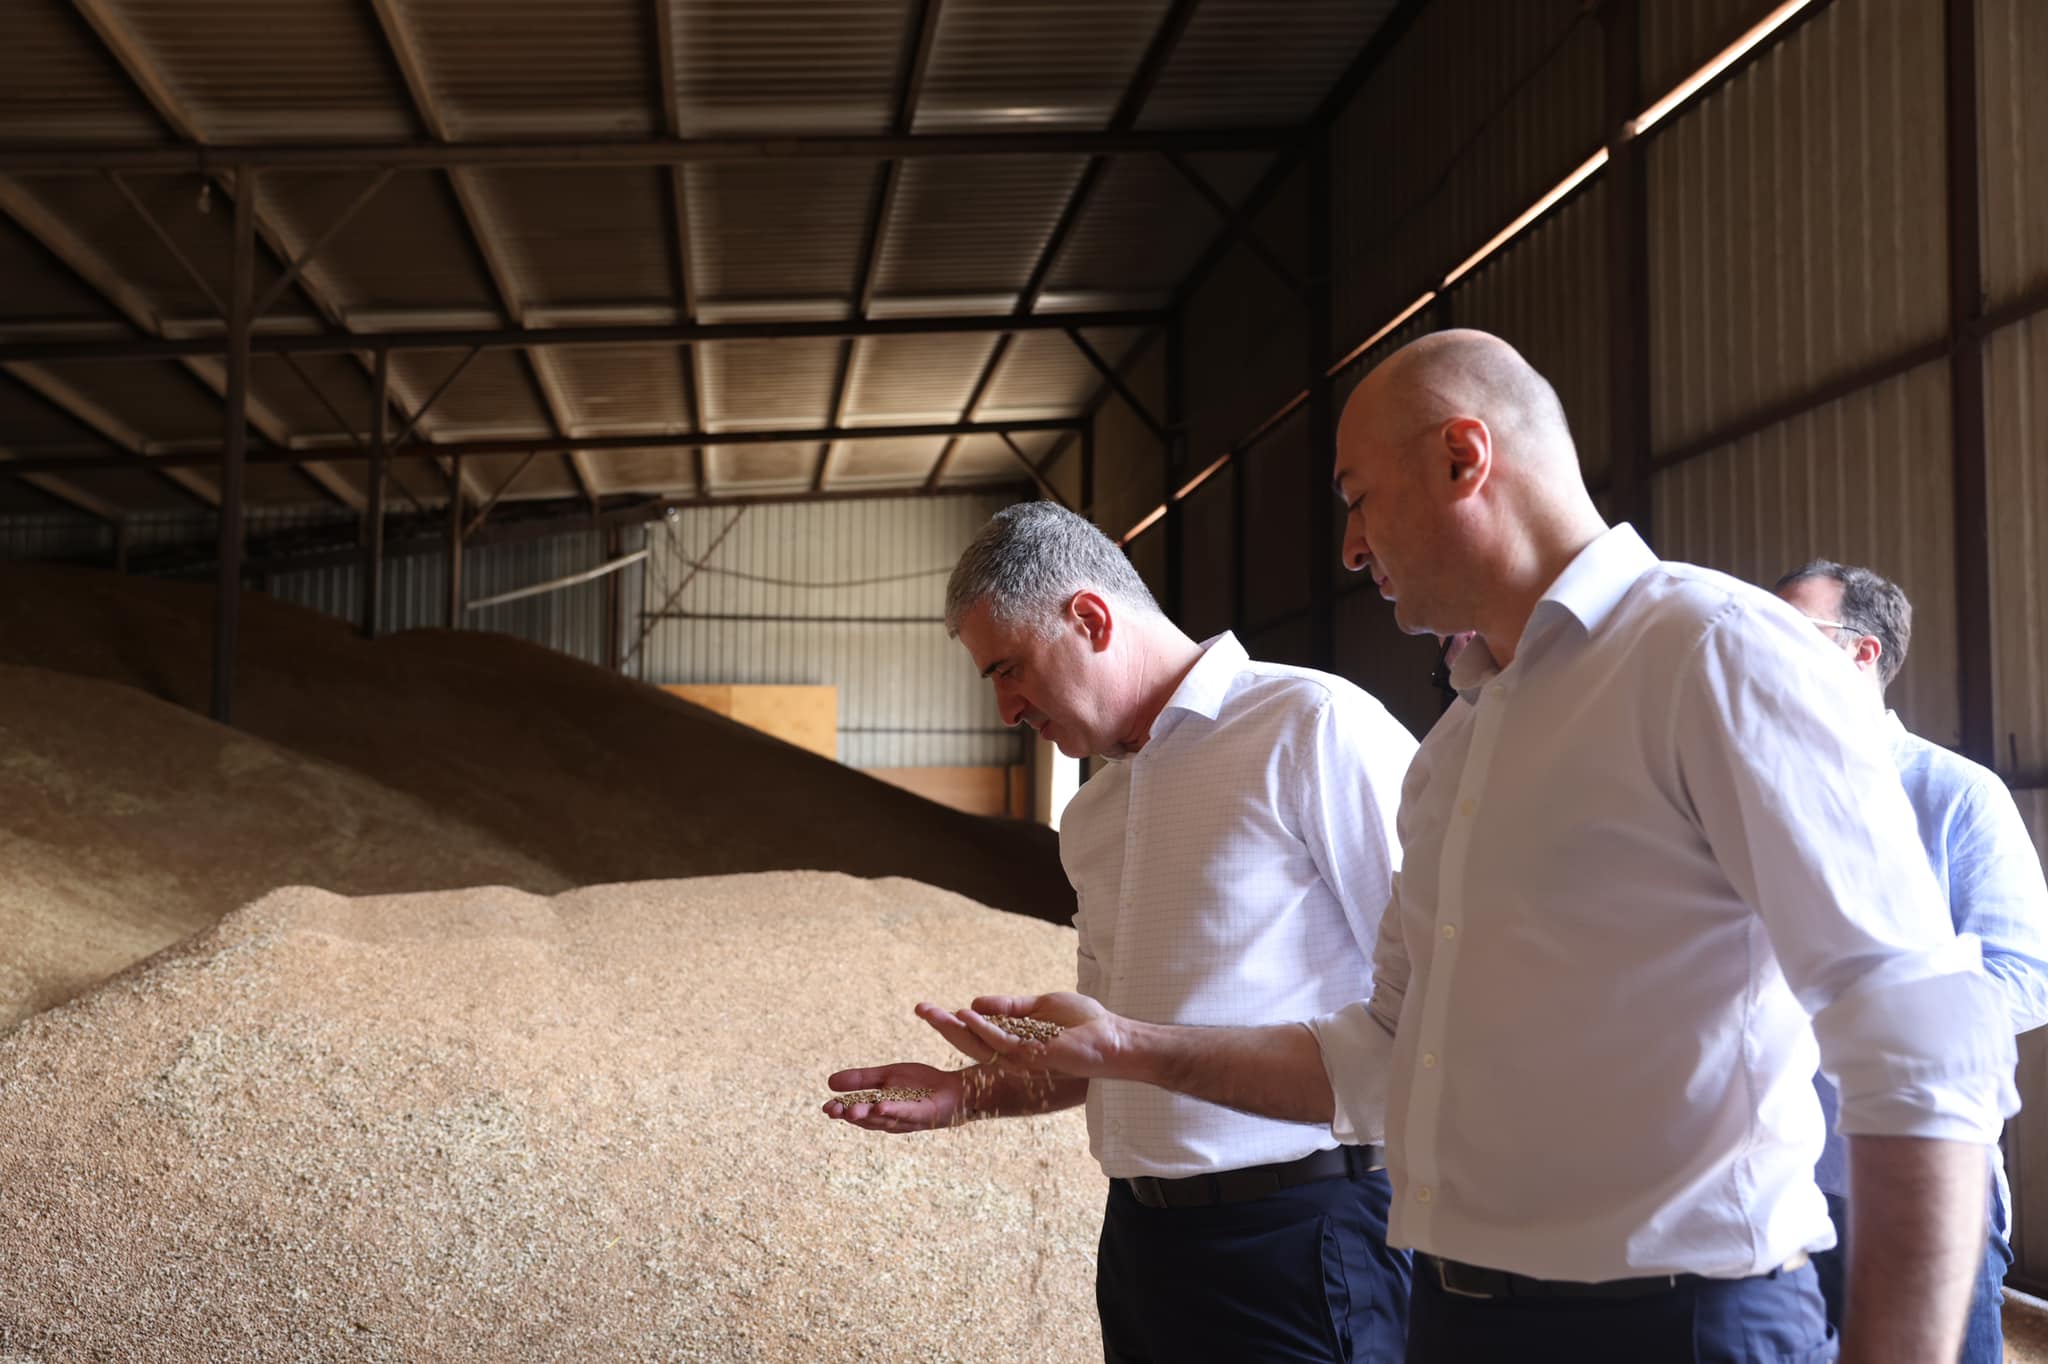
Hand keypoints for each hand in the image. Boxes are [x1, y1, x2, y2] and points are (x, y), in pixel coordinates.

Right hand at [822, 1062, 968, 1133]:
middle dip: (849, 1115)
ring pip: (884, 1119)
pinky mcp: (924, 1114)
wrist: (955, 1088)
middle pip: (867, 1119)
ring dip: (867, 1115)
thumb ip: (861, 1080)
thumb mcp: (887, 1077)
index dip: (841, 1111)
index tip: (825, 1108)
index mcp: (879, 1108)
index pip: (856, 1112)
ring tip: (851, 1110)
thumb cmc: (922, 1085)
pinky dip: (894, 1111)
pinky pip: (907, 1113)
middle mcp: (891, 1118)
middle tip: (832, 1111)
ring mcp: (907, 1118)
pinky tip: (881, 1106)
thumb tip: (828, 1082)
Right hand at [921, 991, 1126, 1080]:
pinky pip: (1002, 1043)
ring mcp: (1022, 1060)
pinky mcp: (1034, 1058)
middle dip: (943, 1026)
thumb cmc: (1085, 1024)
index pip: (975, 1034)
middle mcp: (1012, 1056)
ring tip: (933, 1012)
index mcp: (1013, 1044)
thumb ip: (1010, 1007)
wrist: (1115, 1037)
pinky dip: (983, 1028)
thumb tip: (975, 1003)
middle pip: (969, 1043)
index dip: (952, 1022)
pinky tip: (967, 1014)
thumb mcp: (1041, 1007)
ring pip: (980, 1046)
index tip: (928, 1008)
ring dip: (955, 1028)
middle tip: (919, 1008)